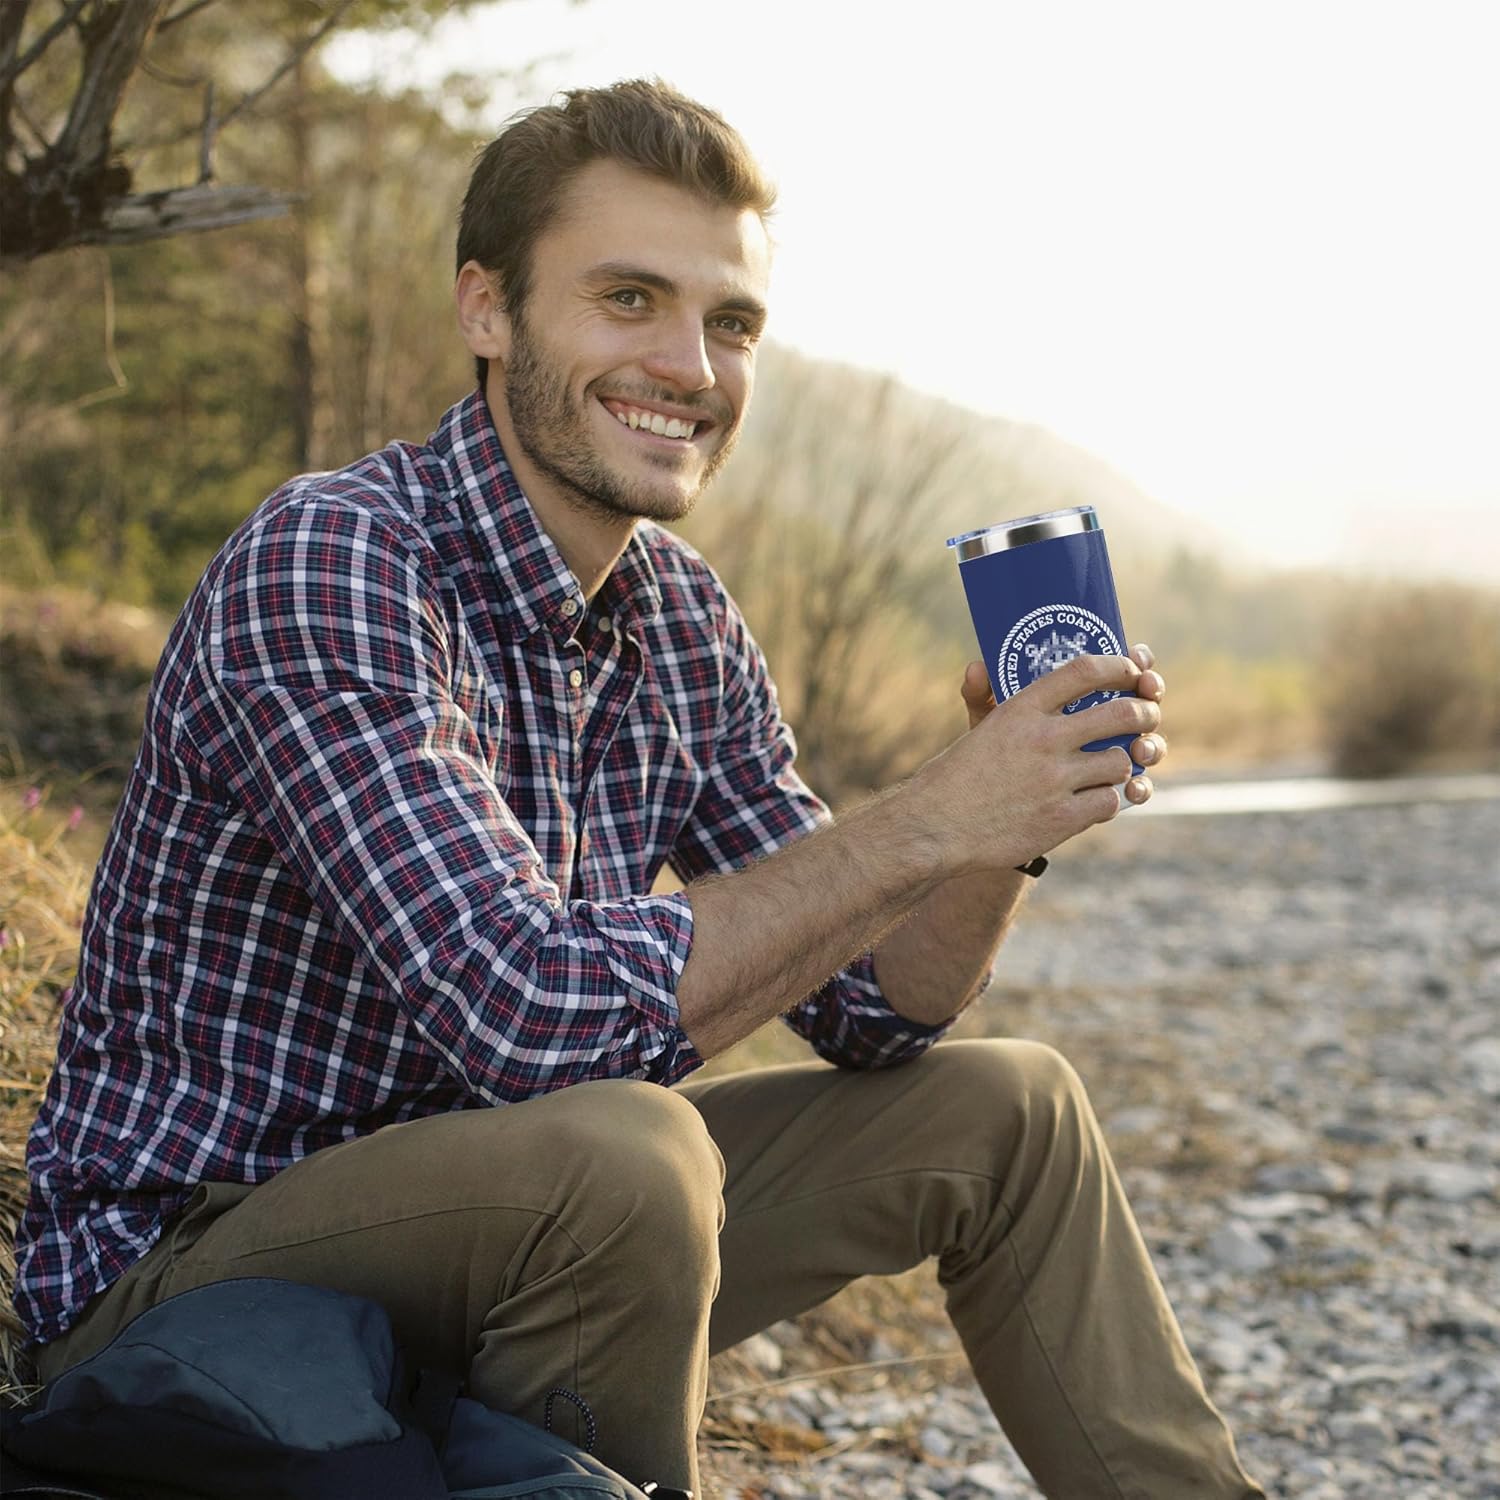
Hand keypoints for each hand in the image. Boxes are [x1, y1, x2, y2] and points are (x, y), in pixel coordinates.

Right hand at [922, 651, 1162, 874]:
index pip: (1084, 671)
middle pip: (1121, 714)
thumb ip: (985, 698)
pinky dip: (1107, 800)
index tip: (1130, 670)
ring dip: (1122, 765)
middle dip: (1145, 714)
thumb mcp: (974, 731)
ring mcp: (1055, 781)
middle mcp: (1042, 740)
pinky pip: (1109, 802)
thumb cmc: (953, 778)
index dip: (1118, 666)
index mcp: (1020, 710)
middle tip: (1146, 717)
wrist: (934, 829)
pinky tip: (1094, 799)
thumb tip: (978, 666)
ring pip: (1121, 763)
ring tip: (1111, 767)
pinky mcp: (1061, 819)